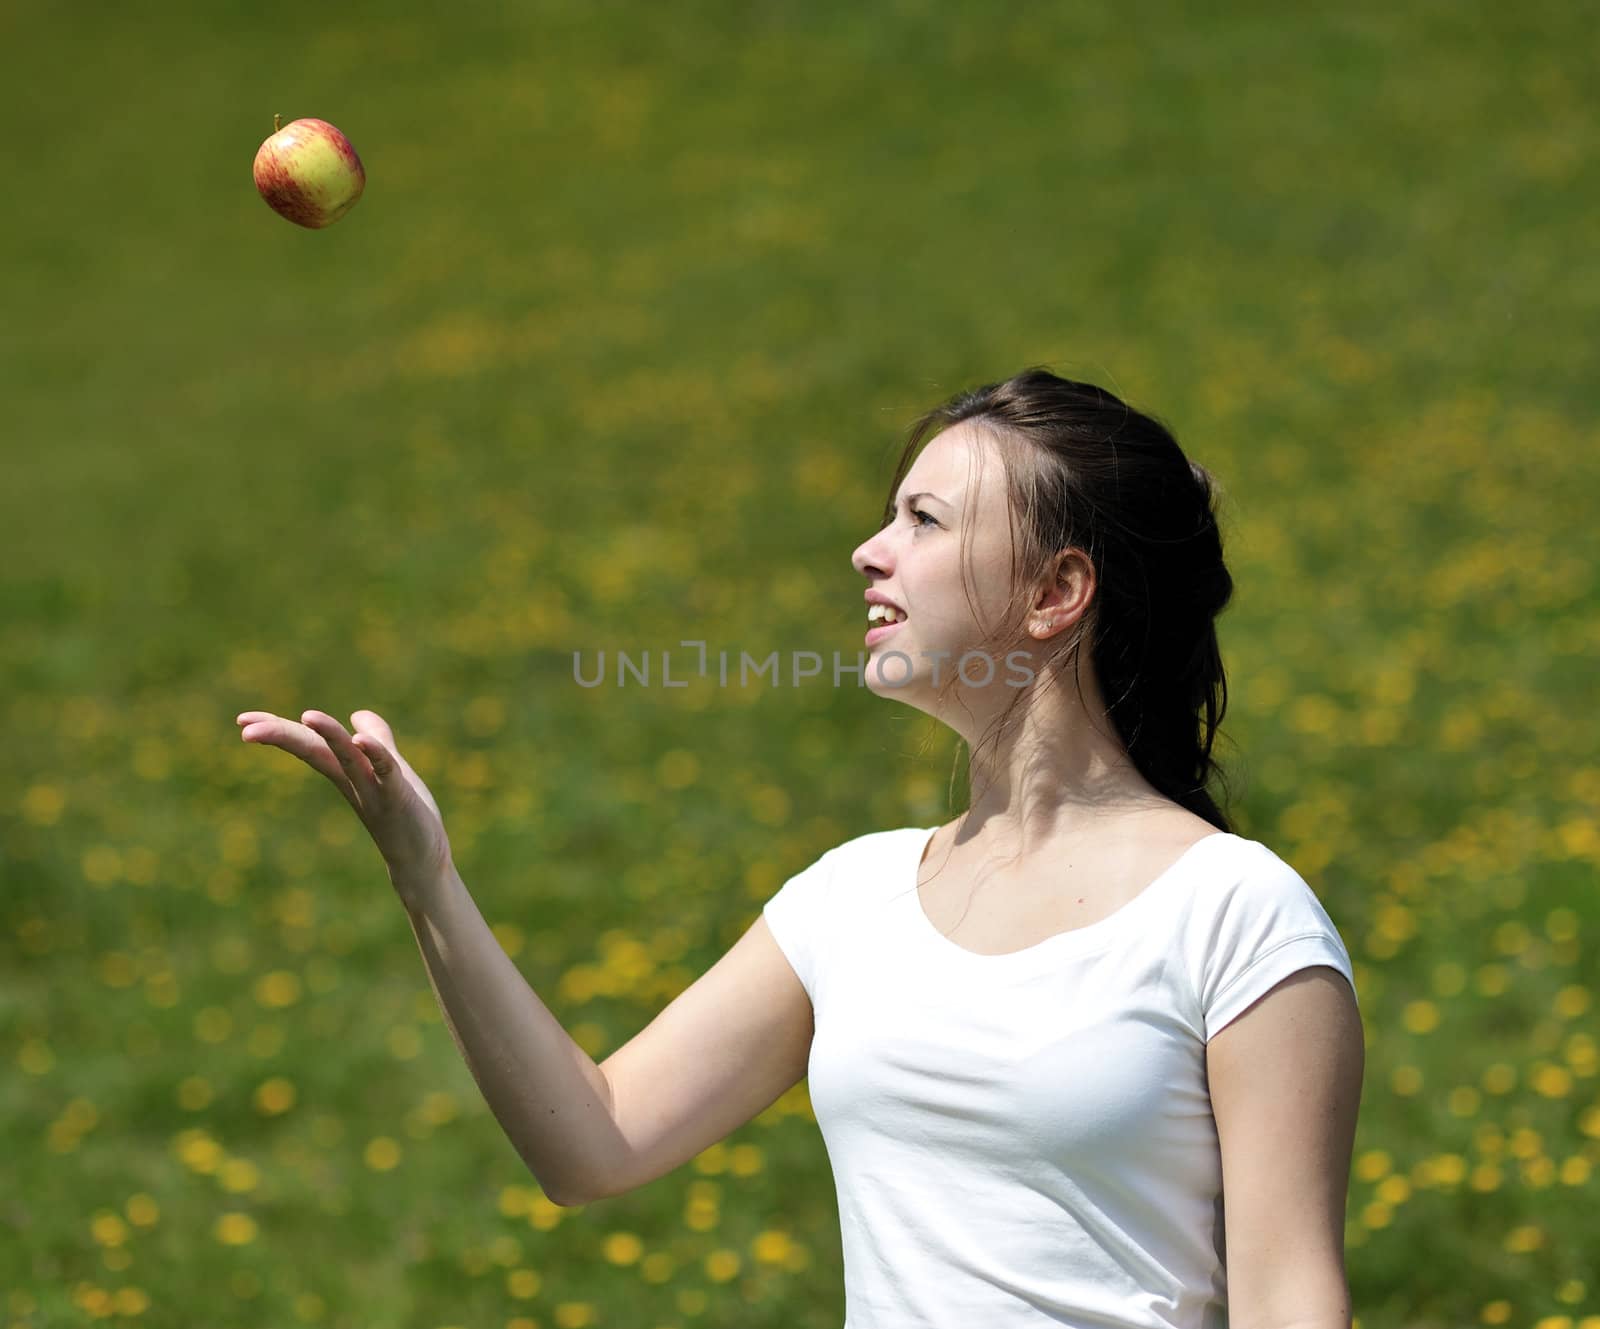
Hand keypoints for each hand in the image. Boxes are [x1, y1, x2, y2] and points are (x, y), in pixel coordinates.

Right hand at [236, 708, 454, 908]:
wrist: (423, 860)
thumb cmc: (405, 816)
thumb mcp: (389, 768)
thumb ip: (377, 740)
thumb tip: (358, 714)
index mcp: (346, 771)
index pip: (307, 744)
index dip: (278, 730)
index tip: (242, 720)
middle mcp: (352, 780)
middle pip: (314, 750)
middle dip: (283, 735)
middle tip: (246, 728)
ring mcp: (373, 790)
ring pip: (347, 757)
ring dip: (329, 735)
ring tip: (307, 715)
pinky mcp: (398, 798)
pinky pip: (385, 771)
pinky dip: (375, 753)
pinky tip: (360, 740)